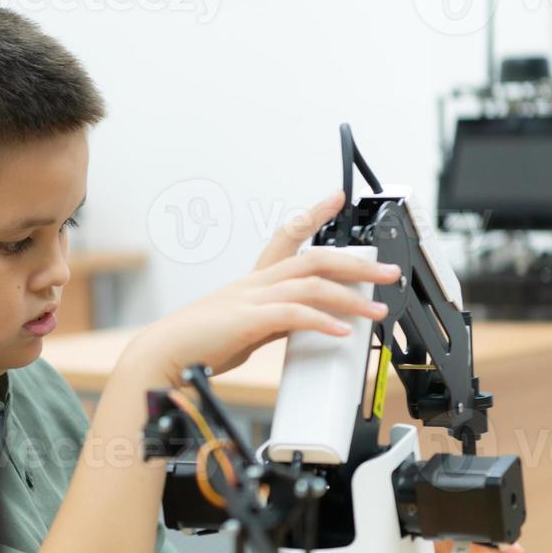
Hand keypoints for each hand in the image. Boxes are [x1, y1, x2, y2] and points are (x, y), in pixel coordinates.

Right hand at [126, 191, 401, 385]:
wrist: (163, 353)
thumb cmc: (198, 344)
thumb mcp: (246, 329)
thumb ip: (276, 321)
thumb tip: (307, 322)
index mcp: (253, 281)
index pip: (287, 236)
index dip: (313, 215)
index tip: (336, 198)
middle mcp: (255, 282)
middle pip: (314, 258)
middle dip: (356, 263)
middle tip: (388, 273)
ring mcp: (251, 298)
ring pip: (310, 283)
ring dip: (350, 296)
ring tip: (377, 310)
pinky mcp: (248, 320)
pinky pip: (293, 313)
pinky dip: (322, 320)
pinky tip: (342, 332)